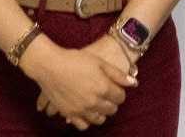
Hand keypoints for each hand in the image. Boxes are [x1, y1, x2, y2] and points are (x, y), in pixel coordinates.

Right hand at [21, 36, 137, 130]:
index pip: (120, 97)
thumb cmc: (74, 59)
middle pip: (112, 109)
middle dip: (111, 102)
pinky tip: (85, 110)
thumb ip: (117, 74)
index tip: (114, 87)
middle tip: (105, 93)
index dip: (119, 92)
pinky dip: (87, 120)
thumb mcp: (98, 61)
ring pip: (99, 119)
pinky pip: (83, 125)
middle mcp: (95, 102)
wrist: (50, 65)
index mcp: (104, 87)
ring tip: (96, 102)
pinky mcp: (70, 114)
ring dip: (101, 112)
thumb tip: (134, 83)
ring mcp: (82, 110)